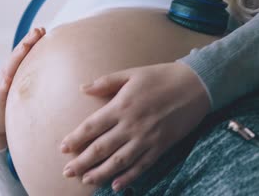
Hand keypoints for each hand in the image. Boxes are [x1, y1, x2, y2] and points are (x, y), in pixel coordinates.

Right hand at [0, 27, 45, 150]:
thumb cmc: (11, 104)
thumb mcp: (25, 90)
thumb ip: (37, 81)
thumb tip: (60, 76)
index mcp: (15, 73)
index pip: (24, 54)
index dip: (32, 41)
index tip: (44, 30)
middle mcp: (7, 77)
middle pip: (17, 57)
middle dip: (27, 42)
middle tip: (38, 30)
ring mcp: (0, 88)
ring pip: (9, 70)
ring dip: (17, 57)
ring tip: (25, 46)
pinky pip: (0, 94)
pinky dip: (2, 86)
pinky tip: (7, 79)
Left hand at [59, 62, 209, 191]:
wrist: (196, 85)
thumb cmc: (161, 76)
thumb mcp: (131, 73)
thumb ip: (105, 82)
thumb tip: (82, 89)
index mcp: (121, 106)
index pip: (92, 126)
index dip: (76, 138)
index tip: (62, 148)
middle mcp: (132, 125)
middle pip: (101, 148)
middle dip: (82, 161)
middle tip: (67, 172)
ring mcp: (147, 138)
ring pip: (119, 161)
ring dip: (100, 173)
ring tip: (86, 180)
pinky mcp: (161, 147)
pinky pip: (142, 166)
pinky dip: (129, 177)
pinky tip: (116, 186)